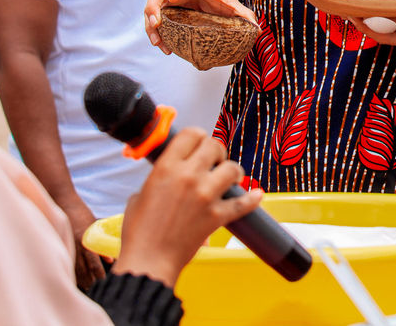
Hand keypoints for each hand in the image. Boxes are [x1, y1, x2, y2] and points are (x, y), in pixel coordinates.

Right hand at [60, 200, 106, 290]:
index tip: (103, 280)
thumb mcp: (95, 226)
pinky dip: (72, 273)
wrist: (62, 202)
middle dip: (90, 281)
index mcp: (87, 241)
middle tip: (97, 287)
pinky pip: (67, 264)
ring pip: (74, 270)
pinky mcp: (61, 246)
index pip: (93, 264)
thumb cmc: (81, 213)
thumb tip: (110, 260)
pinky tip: (76, 278)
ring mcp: (67, 247)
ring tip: (88, 286)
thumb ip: (102, 243)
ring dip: (81, 279)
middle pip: (83, 271)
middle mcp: (76, 246)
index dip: (98, 274)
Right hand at [113, 128, 264, 286]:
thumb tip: (168, 176)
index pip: (191, 134)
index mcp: (167, 167)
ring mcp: (205, 195)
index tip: (200, 144)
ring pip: (232, 169)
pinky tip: (256, 194)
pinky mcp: (217, 216)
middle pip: (214, 146)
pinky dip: (252, 199)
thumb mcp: (139, 195)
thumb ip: (158, 179)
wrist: (149, 260)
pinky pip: (243, 203)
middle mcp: (188, 176)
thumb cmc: (139, 232)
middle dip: (217, 152)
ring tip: (229, 178)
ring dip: (233, 171)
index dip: (198, 137)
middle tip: (215, 161)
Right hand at [144, 0, 257, 53]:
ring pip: (152, 6)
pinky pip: (153, 21)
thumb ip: (243, 14)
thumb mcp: (231, 5)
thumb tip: (257, 29)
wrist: (210, 0)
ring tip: (157, 41)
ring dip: (150, 23)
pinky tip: (164, 47)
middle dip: (154, 5)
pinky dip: (155, 33)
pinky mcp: (163, 11)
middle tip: (156, 21)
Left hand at [344, 8, 395, 50]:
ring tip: (346, 12)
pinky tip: (359, 14)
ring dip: (364, 25)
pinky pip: (385, 33)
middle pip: (384, 35)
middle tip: (347, 12)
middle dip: (364, 25)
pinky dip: (371, 25)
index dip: (383, 17)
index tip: (367, 8)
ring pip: (381, 36)